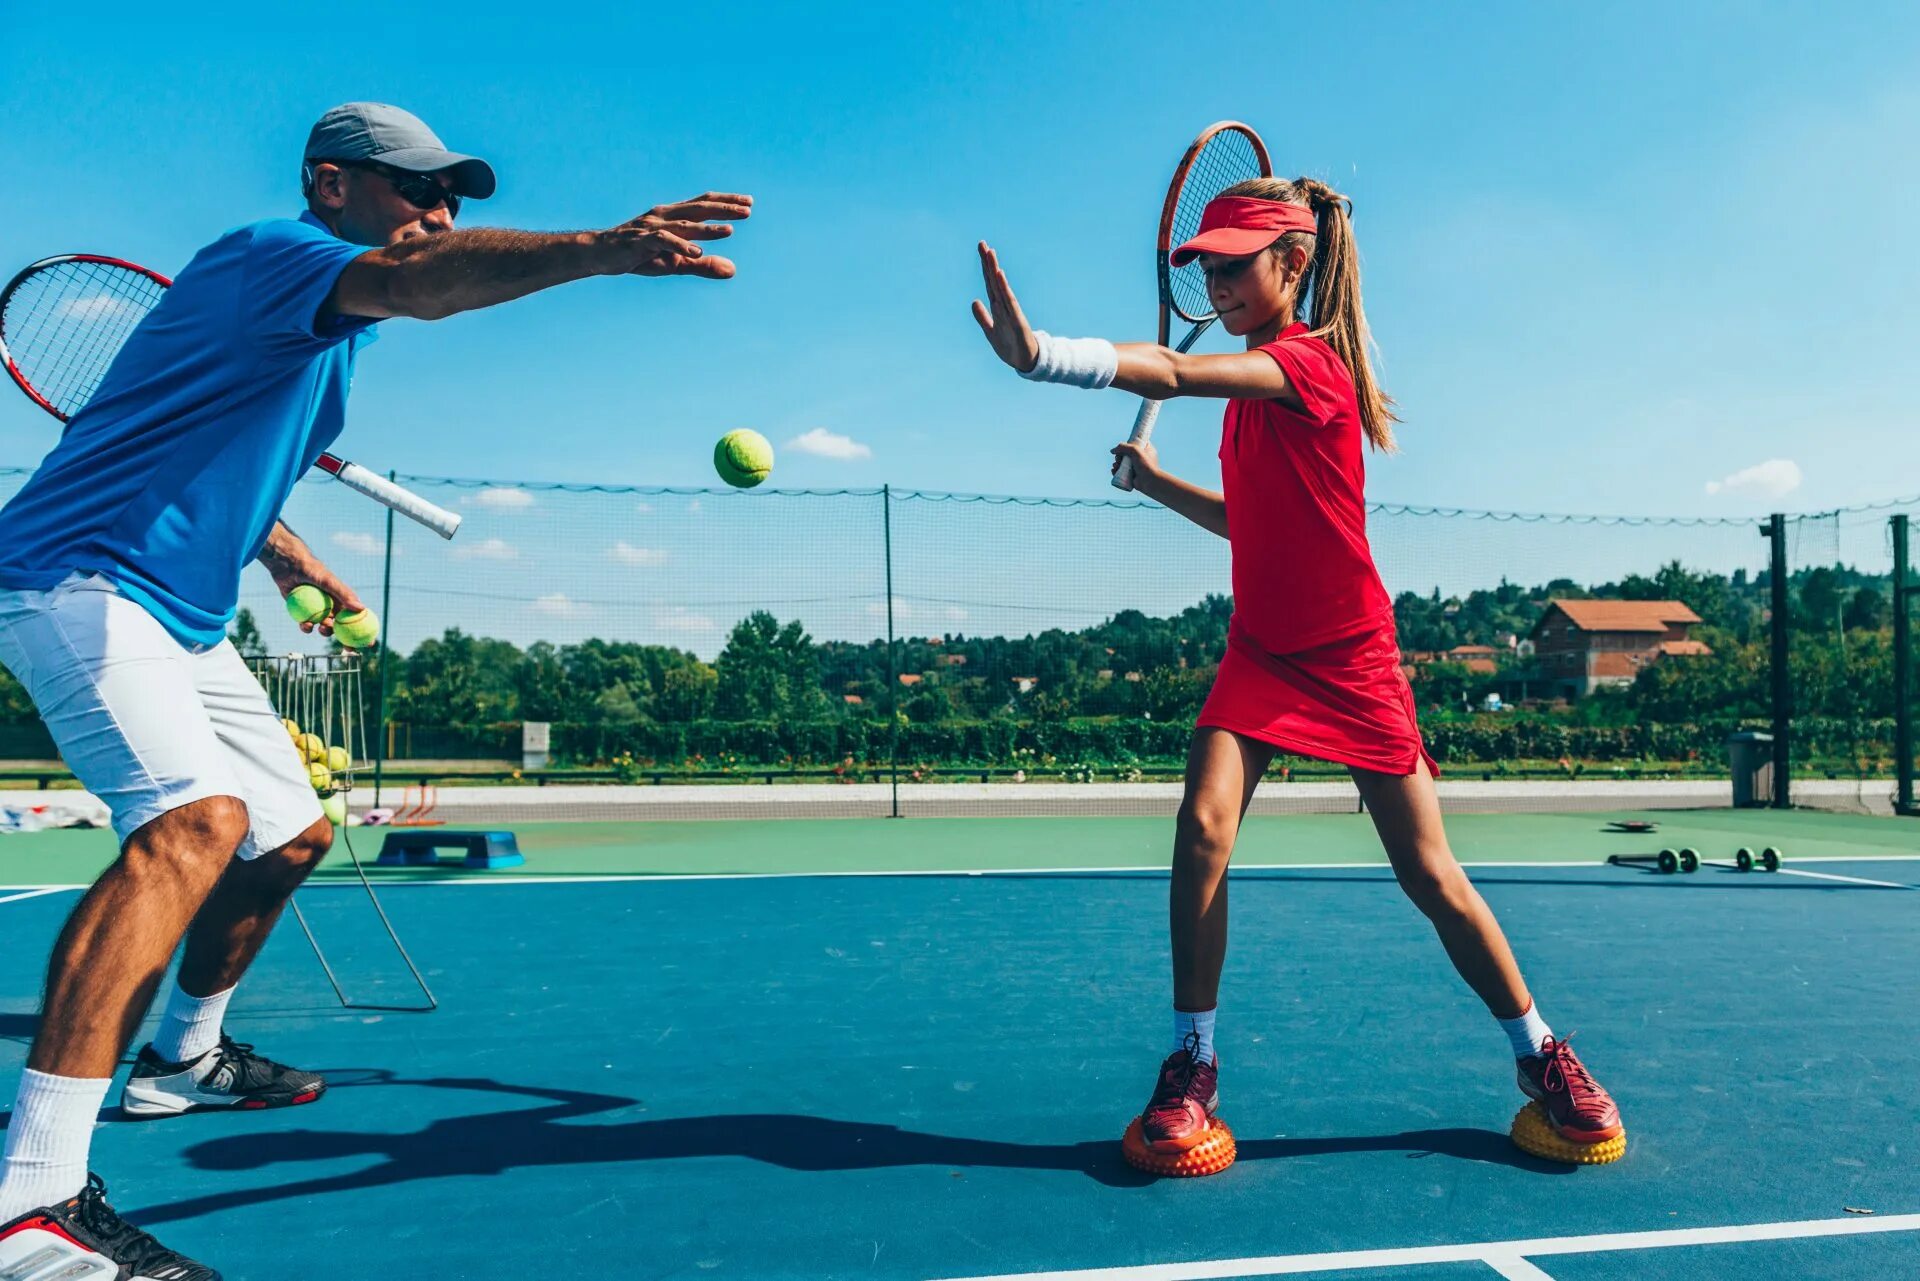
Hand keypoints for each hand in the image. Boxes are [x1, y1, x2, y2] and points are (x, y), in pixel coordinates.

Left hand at [269, 560, 365, 636]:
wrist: (288, 565)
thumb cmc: (311, 570)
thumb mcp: (329, 581)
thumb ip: (344, 594)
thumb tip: (362, 609)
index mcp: (342, 600)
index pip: (357, 618)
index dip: (364, 631)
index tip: (369, 642)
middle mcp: (331, 606)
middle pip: (342, 627)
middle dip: (347, 640)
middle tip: (348, 649)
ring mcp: (318, 610)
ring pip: (325, 627)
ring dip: (325, 631)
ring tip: (321, 627)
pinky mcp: (303, 612)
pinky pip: (307, 625)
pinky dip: (307, 627)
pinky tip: (305, 624)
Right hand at [604, 192, 753, 278]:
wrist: (602, 254)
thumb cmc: (640, 256)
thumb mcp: (676, 264)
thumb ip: (704, 266)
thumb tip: (733, 270)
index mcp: (673, 216)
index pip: (703, 204)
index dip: (725, 202)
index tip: (749, 202)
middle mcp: (664, 216)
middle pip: (698, 209)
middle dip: (723, 209)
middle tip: (748, 210)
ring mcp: (652, 227)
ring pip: (684, 225)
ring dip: (707, 229)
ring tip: (729, 231)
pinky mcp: (640, 241)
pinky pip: (663, 241)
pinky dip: (680, 245)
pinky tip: (696, 252)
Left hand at [970, 242, 1039, 372]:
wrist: (1024, 362)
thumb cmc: (1009, 346)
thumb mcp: (990, 331)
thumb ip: (982, 317)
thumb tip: (974, 301)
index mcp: (997, 307)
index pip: (989, 283)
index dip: (984, 267)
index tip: (981, 249)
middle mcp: (1004, 305)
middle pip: (993, 280)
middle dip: (988, 262)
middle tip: (982, 243)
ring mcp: (1011, 311)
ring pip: (1000, 287)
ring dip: (995, 270)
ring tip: (991, 253)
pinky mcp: (1017, 319)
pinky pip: (1009, 301)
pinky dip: (1004, 288)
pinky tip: (1000, 275)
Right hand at [1111, 439, 1162, 487]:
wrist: (1150, 481)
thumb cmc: (1145, 464)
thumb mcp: (1135, 450)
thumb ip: (1123, 447)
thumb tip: (1112, 451)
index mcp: (1146, 450)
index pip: (1136, 443)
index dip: (1128, 444)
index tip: (1124, 447)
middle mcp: (1141, 458)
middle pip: (1126, 454)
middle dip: (1119, 456)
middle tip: (1118, 459)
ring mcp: (1136, 468)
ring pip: (1123, 463)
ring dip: (1116, 464)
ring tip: (1116, 466)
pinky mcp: (1132, 476)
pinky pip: (1122, 472)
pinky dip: (1116, 471)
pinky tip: (1114, 471)